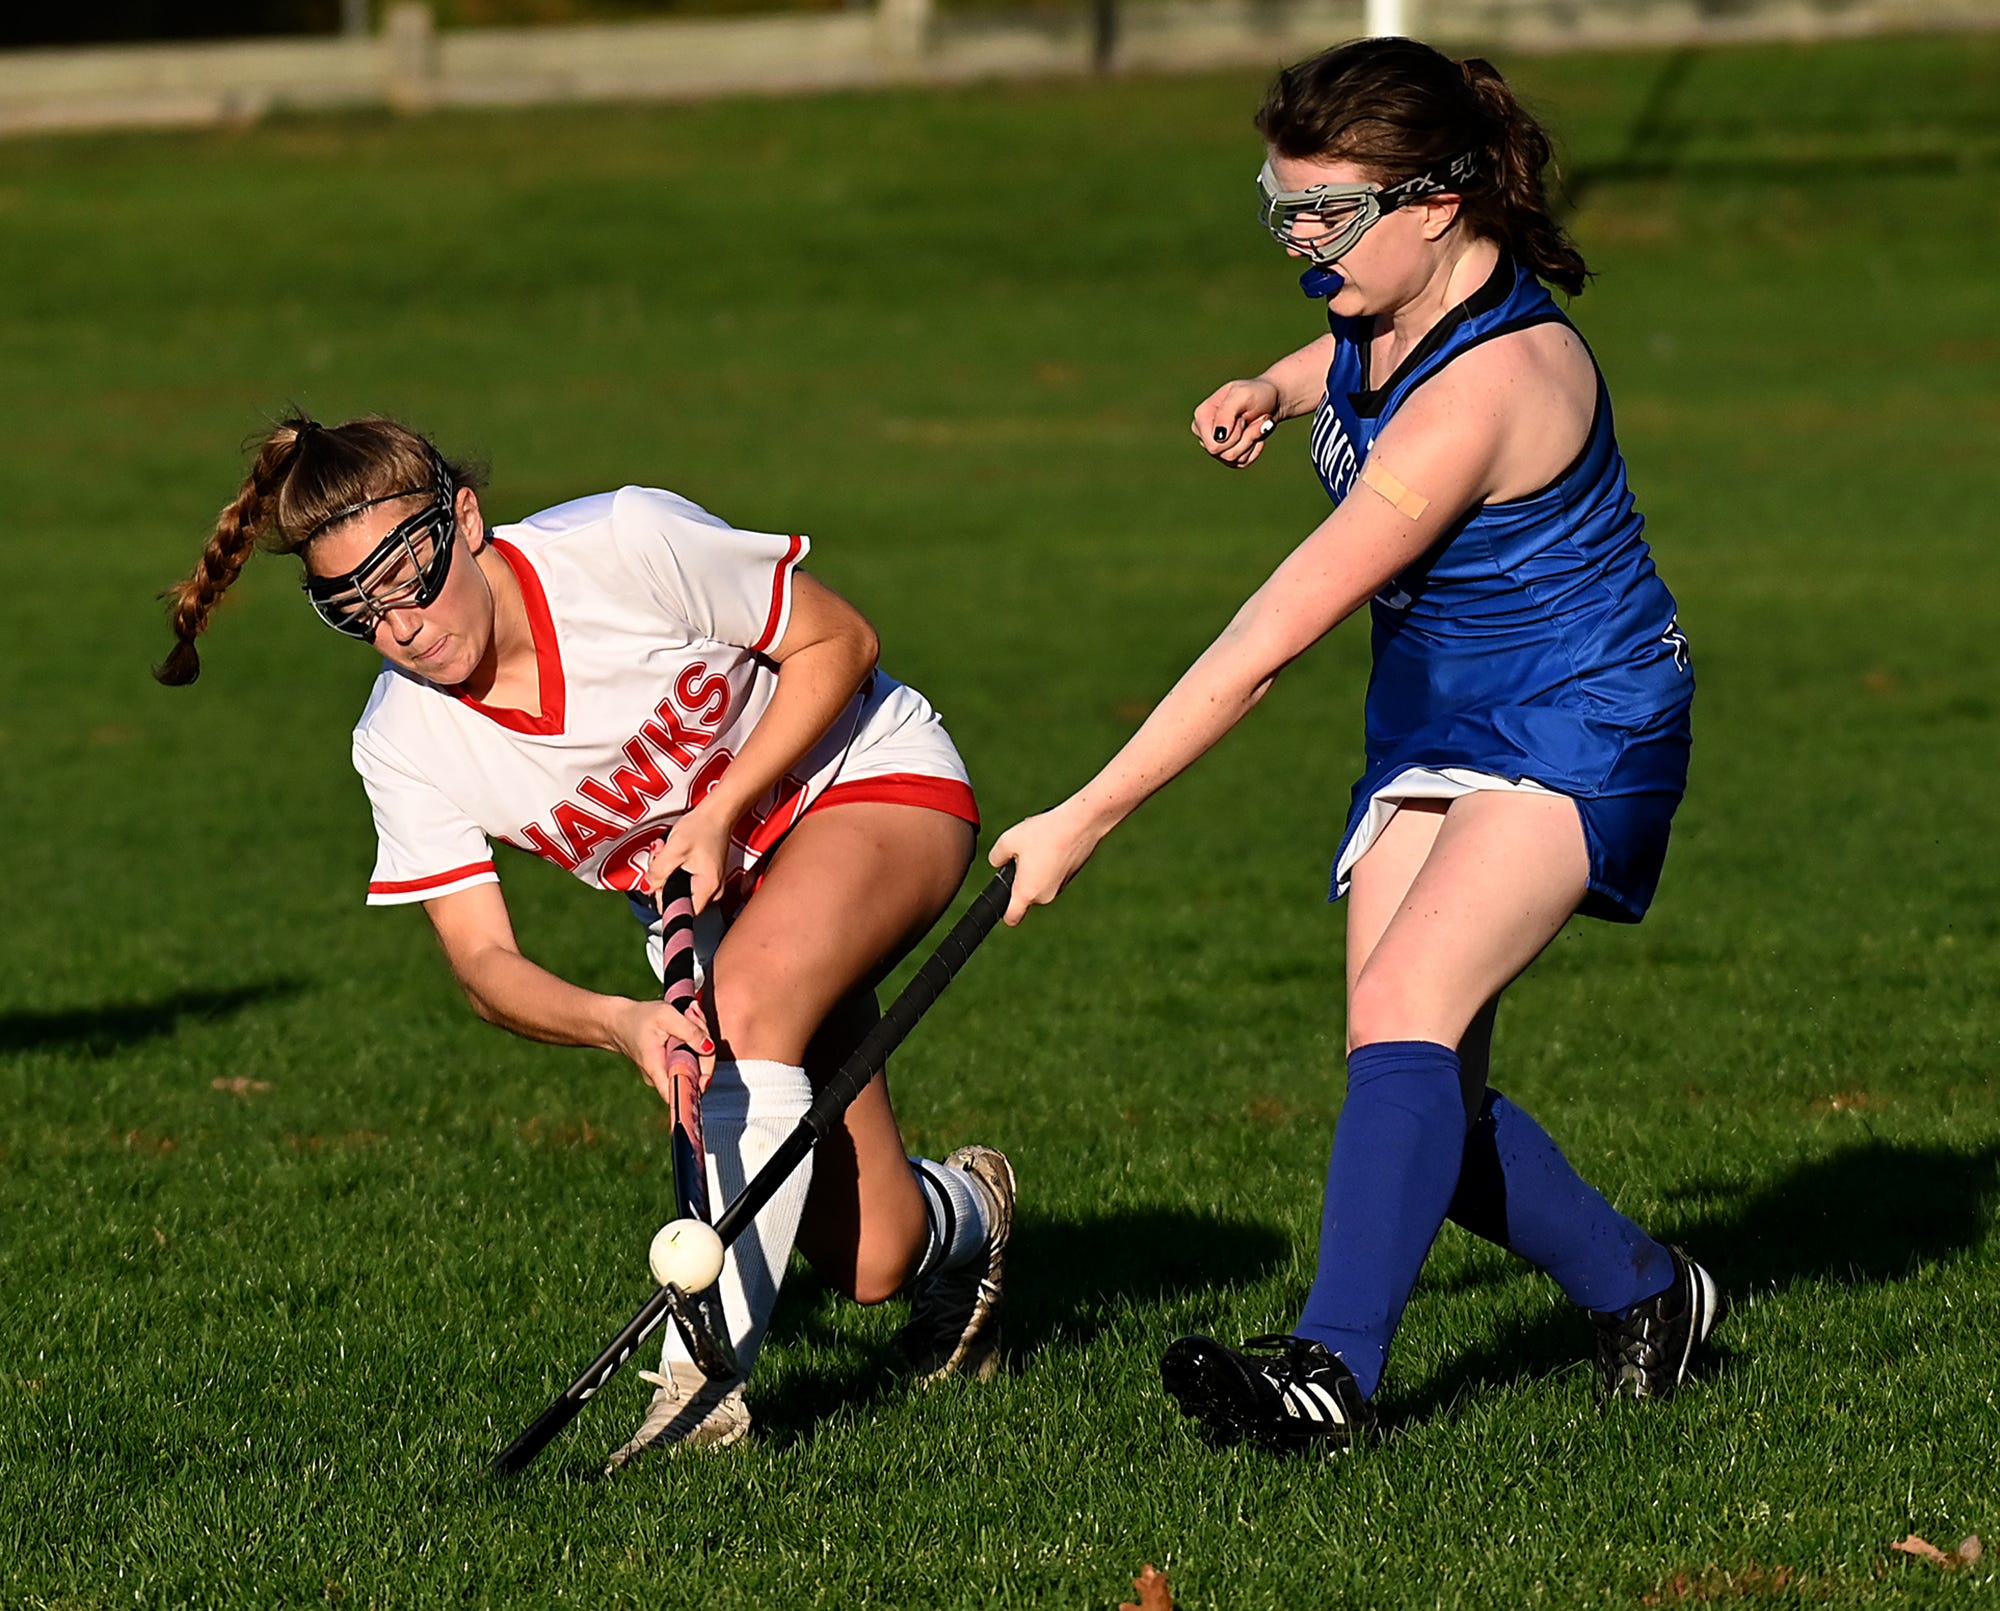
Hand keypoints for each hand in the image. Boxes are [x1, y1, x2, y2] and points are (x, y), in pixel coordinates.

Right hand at [608, 995, 716, 1104]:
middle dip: (704, 1044)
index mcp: (657, 1069)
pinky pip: (691, 1056)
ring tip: (689, 1013)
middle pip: (696, 1071)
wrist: (618, 1021)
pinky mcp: (673, 1064)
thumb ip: (690, 1031)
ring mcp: (668, 1071)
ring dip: (700, 1037)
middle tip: (694, 1016)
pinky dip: (694, 1039)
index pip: (679, 1094)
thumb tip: (709, 1048)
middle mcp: (663, 1076)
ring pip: (696, 1061)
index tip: (706, 1076)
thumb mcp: (666, 1016)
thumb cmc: (639, 1018)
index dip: (697, 1089)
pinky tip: (688, 1020)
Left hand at [641, 800, 733, 916]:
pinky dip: (674, 869)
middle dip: (662, 881)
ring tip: (665, 851)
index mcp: (707, 889)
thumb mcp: (674, 849)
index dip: (663, 899)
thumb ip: (658, 872)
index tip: (658, 880)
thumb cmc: (700, 827)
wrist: (717, 813)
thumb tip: (647, 888)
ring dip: (666, 873)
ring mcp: (710, 885)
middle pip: (677, 900)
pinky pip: (684, 881)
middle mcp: (713, 892)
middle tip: (660, 858)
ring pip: (678, 890)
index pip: (680, 912)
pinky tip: (672, 853)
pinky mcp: (706, 877)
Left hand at [989, 802, 1108, 925]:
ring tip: (1039, 844)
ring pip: (1040, 882)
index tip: (1002, 898)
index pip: (1012, 917)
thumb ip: (996, 857)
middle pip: (1026, 894)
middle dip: (1020, 877)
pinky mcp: (1072, 875)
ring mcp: (1061, 887)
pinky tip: (1051, 842)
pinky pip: (1053, 874)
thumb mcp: (1009, 839)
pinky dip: (1050, 862)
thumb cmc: (1045, 833)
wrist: (1082, 823)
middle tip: (1022, 853)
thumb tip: (997, 862)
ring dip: (1036, 868)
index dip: (1004, 912)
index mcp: (1027, 892)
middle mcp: (1046, 895)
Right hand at [1191, 378, 1281, 467]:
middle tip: (1251, 419)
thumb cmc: (1255, 393)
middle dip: (1246, 438)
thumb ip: (1227, 413)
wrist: (1270, 400)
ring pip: (1234, 459)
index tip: (1242, 416)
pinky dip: (1255, 448)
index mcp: (1202, 417)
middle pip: (1224, 454)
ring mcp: (1216, 446)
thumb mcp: (1242, 395)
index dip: (1234, 434)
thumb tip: (1219, 437)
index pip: (1214, 445)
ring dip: (1252, 440)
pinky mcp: (1228, 456)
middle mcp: (1204, 434)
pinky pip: (1242, 463)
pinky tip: (1256, 434)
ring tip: (1257, 424)